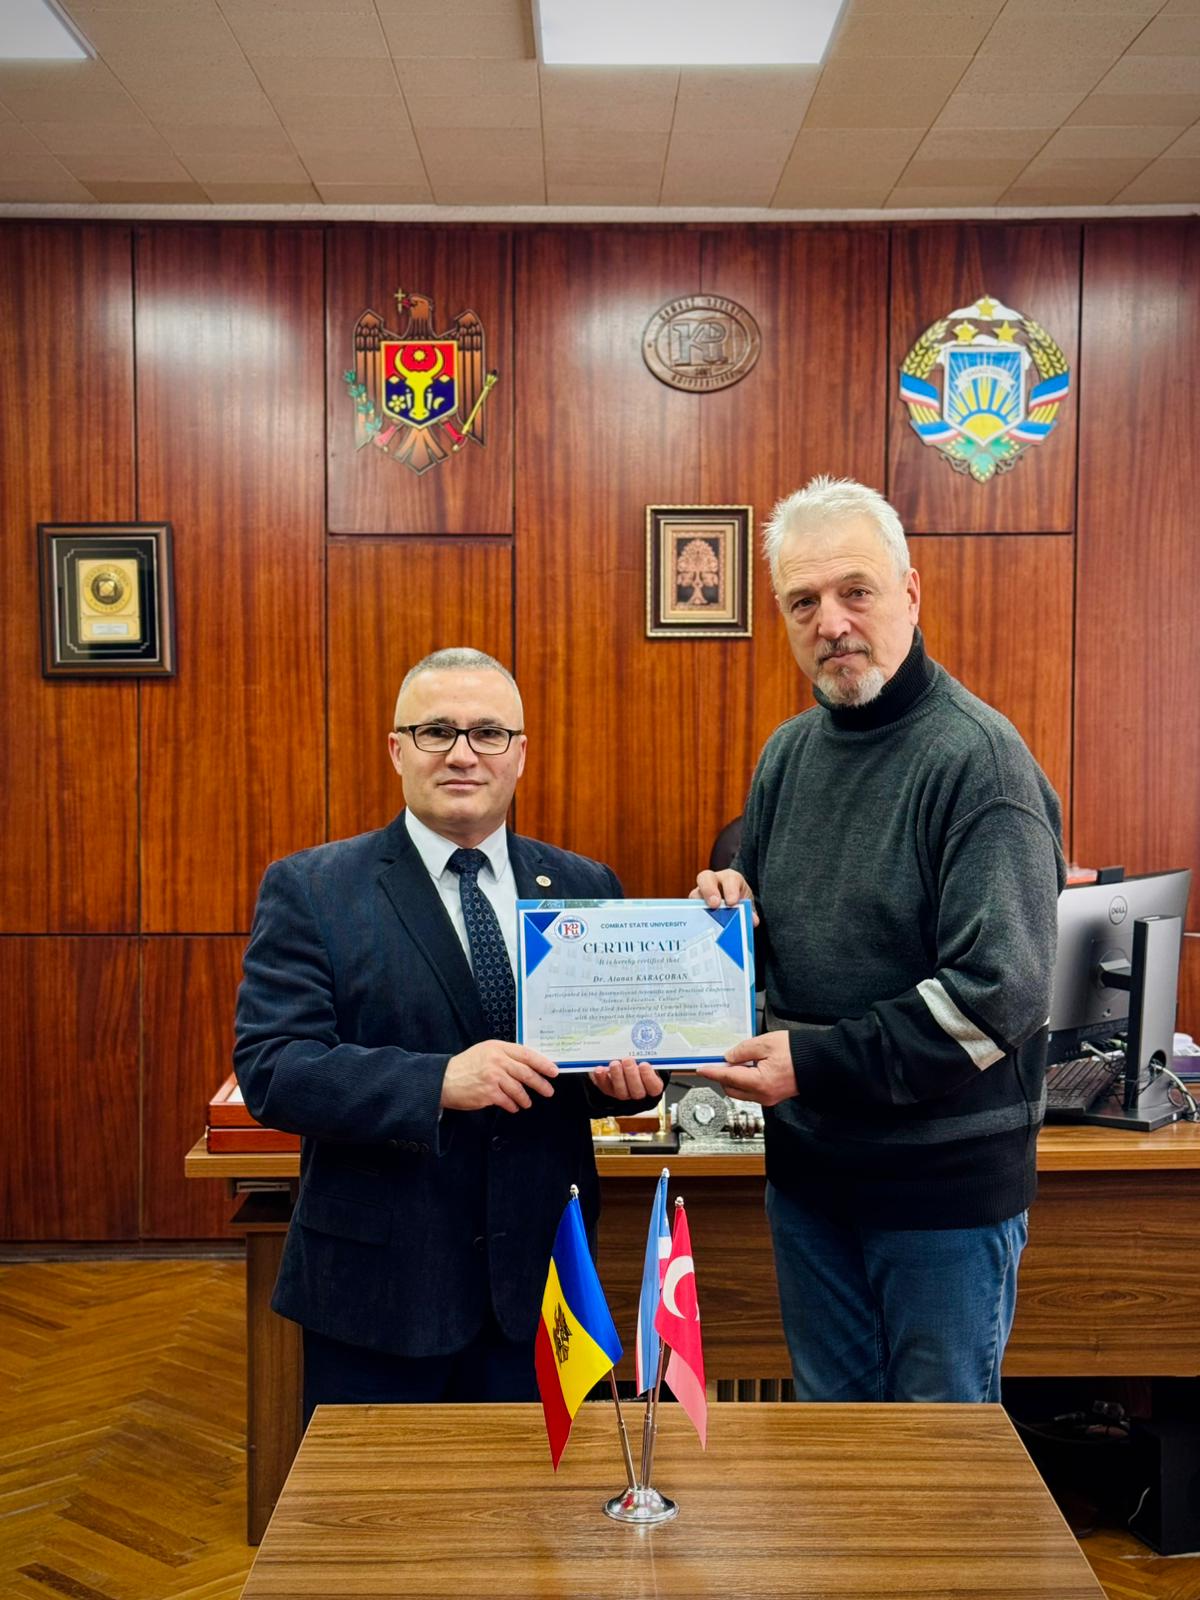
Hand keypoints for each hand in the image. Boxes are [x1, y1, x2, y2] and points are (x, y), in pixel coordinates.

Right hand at [442, 1040, 557, 1113]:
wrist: (444, 1080)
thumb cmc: (466, 1065)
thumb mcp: (485, 1051)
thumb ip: (505, 1055)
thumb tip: (529, 1065)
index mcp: (498, 1048)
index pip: (526, 1054)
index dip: (542, 1063)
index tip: (554, 1071)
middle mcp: (497, 1061)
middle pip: (526, 1073)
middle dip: (540, 1083)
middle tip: (549, 1091)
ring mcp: (493, 1077)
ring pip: (518, 1089)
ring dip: (526, 1098)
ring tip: (527, 1102)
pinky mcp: (488, 1093)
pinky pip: (508, 1101)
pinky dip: (513, 1105)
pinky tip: (514, 1107)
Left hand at [589, 1058, 665, 1100]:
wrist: (621, 1059)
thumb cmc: (637, 1056)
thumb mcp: (644, 1053)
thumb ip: (646, 1052)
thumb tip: (645, 1043)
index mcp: (652, 1083)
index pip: (654, 1087)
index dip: (649, 1077)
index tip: (644, 1064)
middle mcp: (638, 1091)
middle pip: (637, 1091)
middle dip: (632, 1075)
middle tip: (627, 1060)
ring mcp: (623, 1093)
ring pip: (621, 1092)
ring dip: (617, 1077)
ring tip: (615, 1063)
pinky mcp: (609, 1090)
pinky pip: (605, 1088)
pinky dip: (602, 1078)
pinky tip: (600, 1069)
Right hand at [690, 868, 758, 925]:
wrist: (734, 905)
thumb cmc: (739, 901)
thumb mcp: (748, 905)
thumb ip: (750, 912)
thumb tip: (752, 920)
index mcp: (729, 878)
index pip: (729, 878)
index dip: (730, 889)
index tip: (732, 902)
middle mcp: (712, 881)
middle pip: (705, 878)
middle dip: (709, 890)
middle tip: (714, 905)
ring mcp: (700, 893)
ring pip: (694, 894)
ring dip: (699, 906)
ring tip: (705, 920)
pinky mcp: (693, 906)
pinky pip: (690, 910)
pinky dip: (695, 918)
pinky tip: (701, 928)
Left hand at [696, 1031, 795, 1106]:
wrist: (820, 1061)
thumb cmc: (797, 1052)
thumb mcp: (765, 1043)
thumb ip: (743, 1051)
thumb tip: (729, 1057)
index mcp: (759, 1082)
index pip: (728, 1077)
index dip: (713, 1072)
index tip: (702, 1069)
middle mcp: (763, 1095)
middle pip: (731, 1089)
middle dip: (723, 1075)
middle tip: (721, 1060)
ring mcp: (769, 1098)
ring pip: (741, 1092)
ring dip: (734, 1078)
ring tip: (738, 1061)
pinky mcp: (773, 1096)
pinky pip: (752, 1091)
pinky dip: (745, 1081)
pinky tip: (748, 1067)